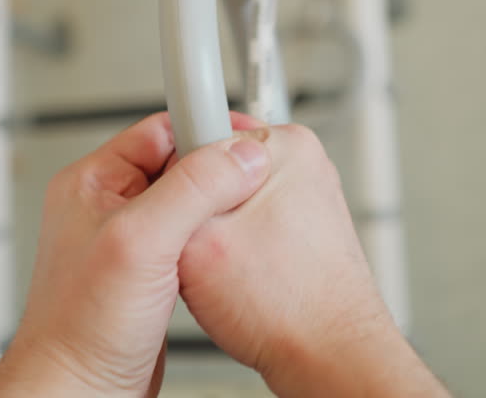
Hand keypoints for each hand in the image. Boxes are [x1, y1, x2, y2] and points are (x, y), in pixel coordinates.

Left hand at [0, 113, 270, 396]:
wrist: (79, 394)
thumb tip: (240, 154)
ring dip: (218, 214)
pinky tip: (223, 260)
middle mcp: (108, 208)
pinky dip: (213, 247)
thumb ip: (191, 190)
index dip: (207, 130)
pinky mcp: (148, 278)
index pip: (162, 129)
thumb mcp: (140, 242)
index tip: (247, 143)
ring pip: (190, 206)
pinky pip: (192, 244)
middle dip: (219, 176)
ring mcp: (129, 245)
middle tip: (252, 186)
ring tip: (239, 224)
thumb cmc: (80, 328)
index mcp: (93, 183)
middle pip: (181, 165)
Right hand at [178, 122, 448, 397]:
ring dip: (216, 230)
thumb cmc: (286, 311)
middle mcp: (303, 162)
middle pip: (214, 165)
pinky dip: (239, 247)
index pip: (201, 128)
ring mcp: (308, 194)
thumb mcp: (197, 243)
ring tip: (230, 267)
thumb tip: (155, 167)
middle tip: (204, 247)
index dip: (175, 174)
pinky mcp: (306, 225)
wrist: (330, 357)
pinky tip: (244, 274)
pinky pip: (252, 222)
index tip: (170, 200)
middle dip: (196, 204)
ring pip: (230, 197)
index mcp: (284, 145)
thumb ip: (171, 194)